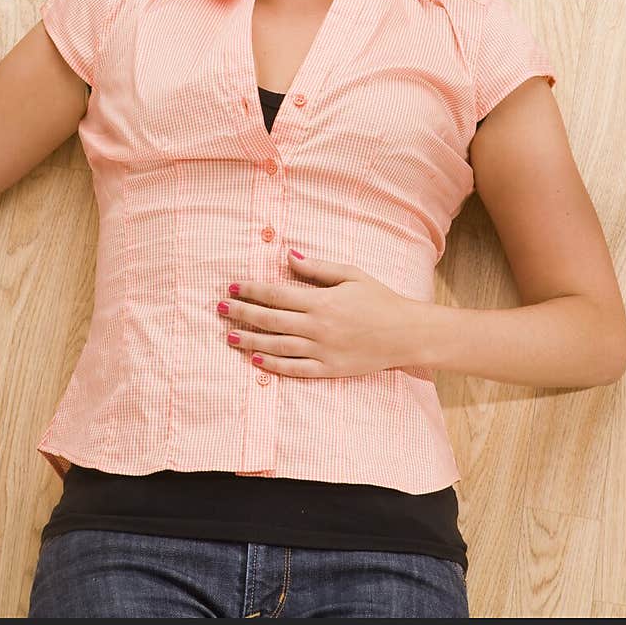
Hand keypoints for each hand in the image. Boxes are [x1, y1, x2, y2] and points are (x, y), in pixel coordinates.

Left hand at [216, 249, 436, 377]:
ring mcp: (322, 350)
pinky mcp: (329, 369)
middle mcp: (317, 327)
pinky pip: (295, 368)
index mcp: (321, 301)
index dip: (251, 290)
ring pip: (277, 346)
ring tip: (229, 336)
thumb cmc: (379, 299)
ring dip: (250, 340)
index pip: (276, 295)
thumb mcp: (351, 275)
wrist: (406, 333)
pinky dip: (273, 365)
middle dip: (242, 313)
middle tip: (219, 309)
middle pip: (270, 320)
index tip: (232, 287)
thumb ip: (317, 268)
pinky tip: (256, 360)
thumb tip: (290, 255)